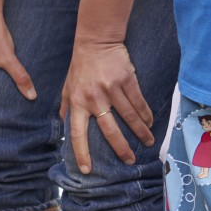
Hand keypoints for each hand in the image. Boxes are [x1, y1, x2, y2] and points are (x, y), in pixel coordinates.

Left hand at [62, 38, 154, 173]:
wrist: (96, 41)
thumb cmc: (80, 66)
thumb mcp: (67, 86)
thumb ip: (65, 106)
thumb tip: (61, 125)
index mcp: (77, 102)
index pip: (77, 133)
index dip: (82, 152)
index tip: (87, 170)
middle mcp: (94, 98)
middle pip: (109, 130)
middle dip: (121, 148)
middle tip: (130, 161)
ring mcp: (111, 89)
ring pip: (129, 117)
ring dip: (140, 132)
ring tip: (147, 143)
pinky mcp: (126, 80)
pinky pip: (138, 102)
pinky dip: (145, 115)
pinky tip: (150, 123)